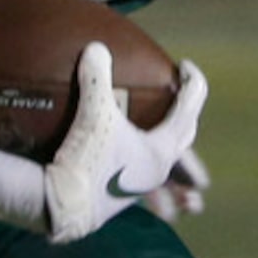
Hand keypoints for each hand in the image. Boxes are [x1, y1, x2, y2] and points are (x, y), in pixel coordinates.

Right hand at [44, 44, 208, 242]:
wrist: (65, 208)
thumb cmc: (88, 162)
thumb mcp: (93, 116)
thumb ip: (96, 80)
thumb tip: (96, 49)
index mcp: (162, 148)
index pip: (189, 108)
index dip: (192, 82)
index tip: (185, 66)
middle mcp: (157, 168)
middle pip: (184, 139)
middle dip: (187, 118)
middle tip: (182, 99)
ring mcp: (141, 185)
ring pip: (169, 170)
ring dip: (179, 169)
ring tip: (187, 179)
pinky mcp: (120, 197)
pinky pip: (143, 185)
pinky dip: (147, 178)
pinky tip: (138, 181)